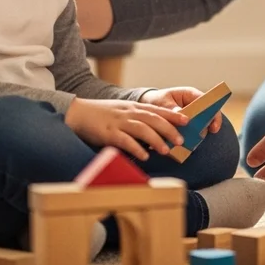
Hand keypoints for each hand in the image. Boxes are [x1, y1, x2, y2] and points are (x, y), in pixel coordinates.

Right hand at [64, 97, 188, 160]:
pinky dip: (136, 148)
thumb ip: (137, 120)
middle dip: (169, 129)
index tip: (187, 120)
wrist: (77, 113)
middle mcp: (128, 113)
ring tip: (166, 150)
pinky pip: (125, 141)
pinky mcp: (108, 133)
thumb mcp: (122, 112)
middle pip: (153, 119)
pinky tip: (144, 157)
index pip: (157, 110)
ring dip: (156, 140)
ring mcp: (118, 122)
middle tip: (181, 141)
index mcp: (133, 107)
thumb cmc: (101, 115)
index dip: (173, 115)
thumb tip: (155, 136)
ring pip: (141, 129)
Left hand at [139, 87, 223, 137]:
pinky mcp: (187, 126)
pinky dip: (189, 139)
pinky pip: (192, 132)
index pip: (208, 102)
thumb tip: (179, 115)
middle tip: (199, 137)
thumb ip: (171, 108)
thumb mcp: (163, 102)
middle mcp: (195, 105)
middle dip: (205, 127)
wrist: (150, 104)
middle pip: (207, 116)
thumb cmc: (158, 99)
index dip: (214, 114)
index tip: (214, 128)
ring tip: (187, 142)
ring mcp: (192, 116)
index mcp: (191, 95)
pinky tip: (183, 144)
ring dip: (196, 135)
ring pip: (201, 126)